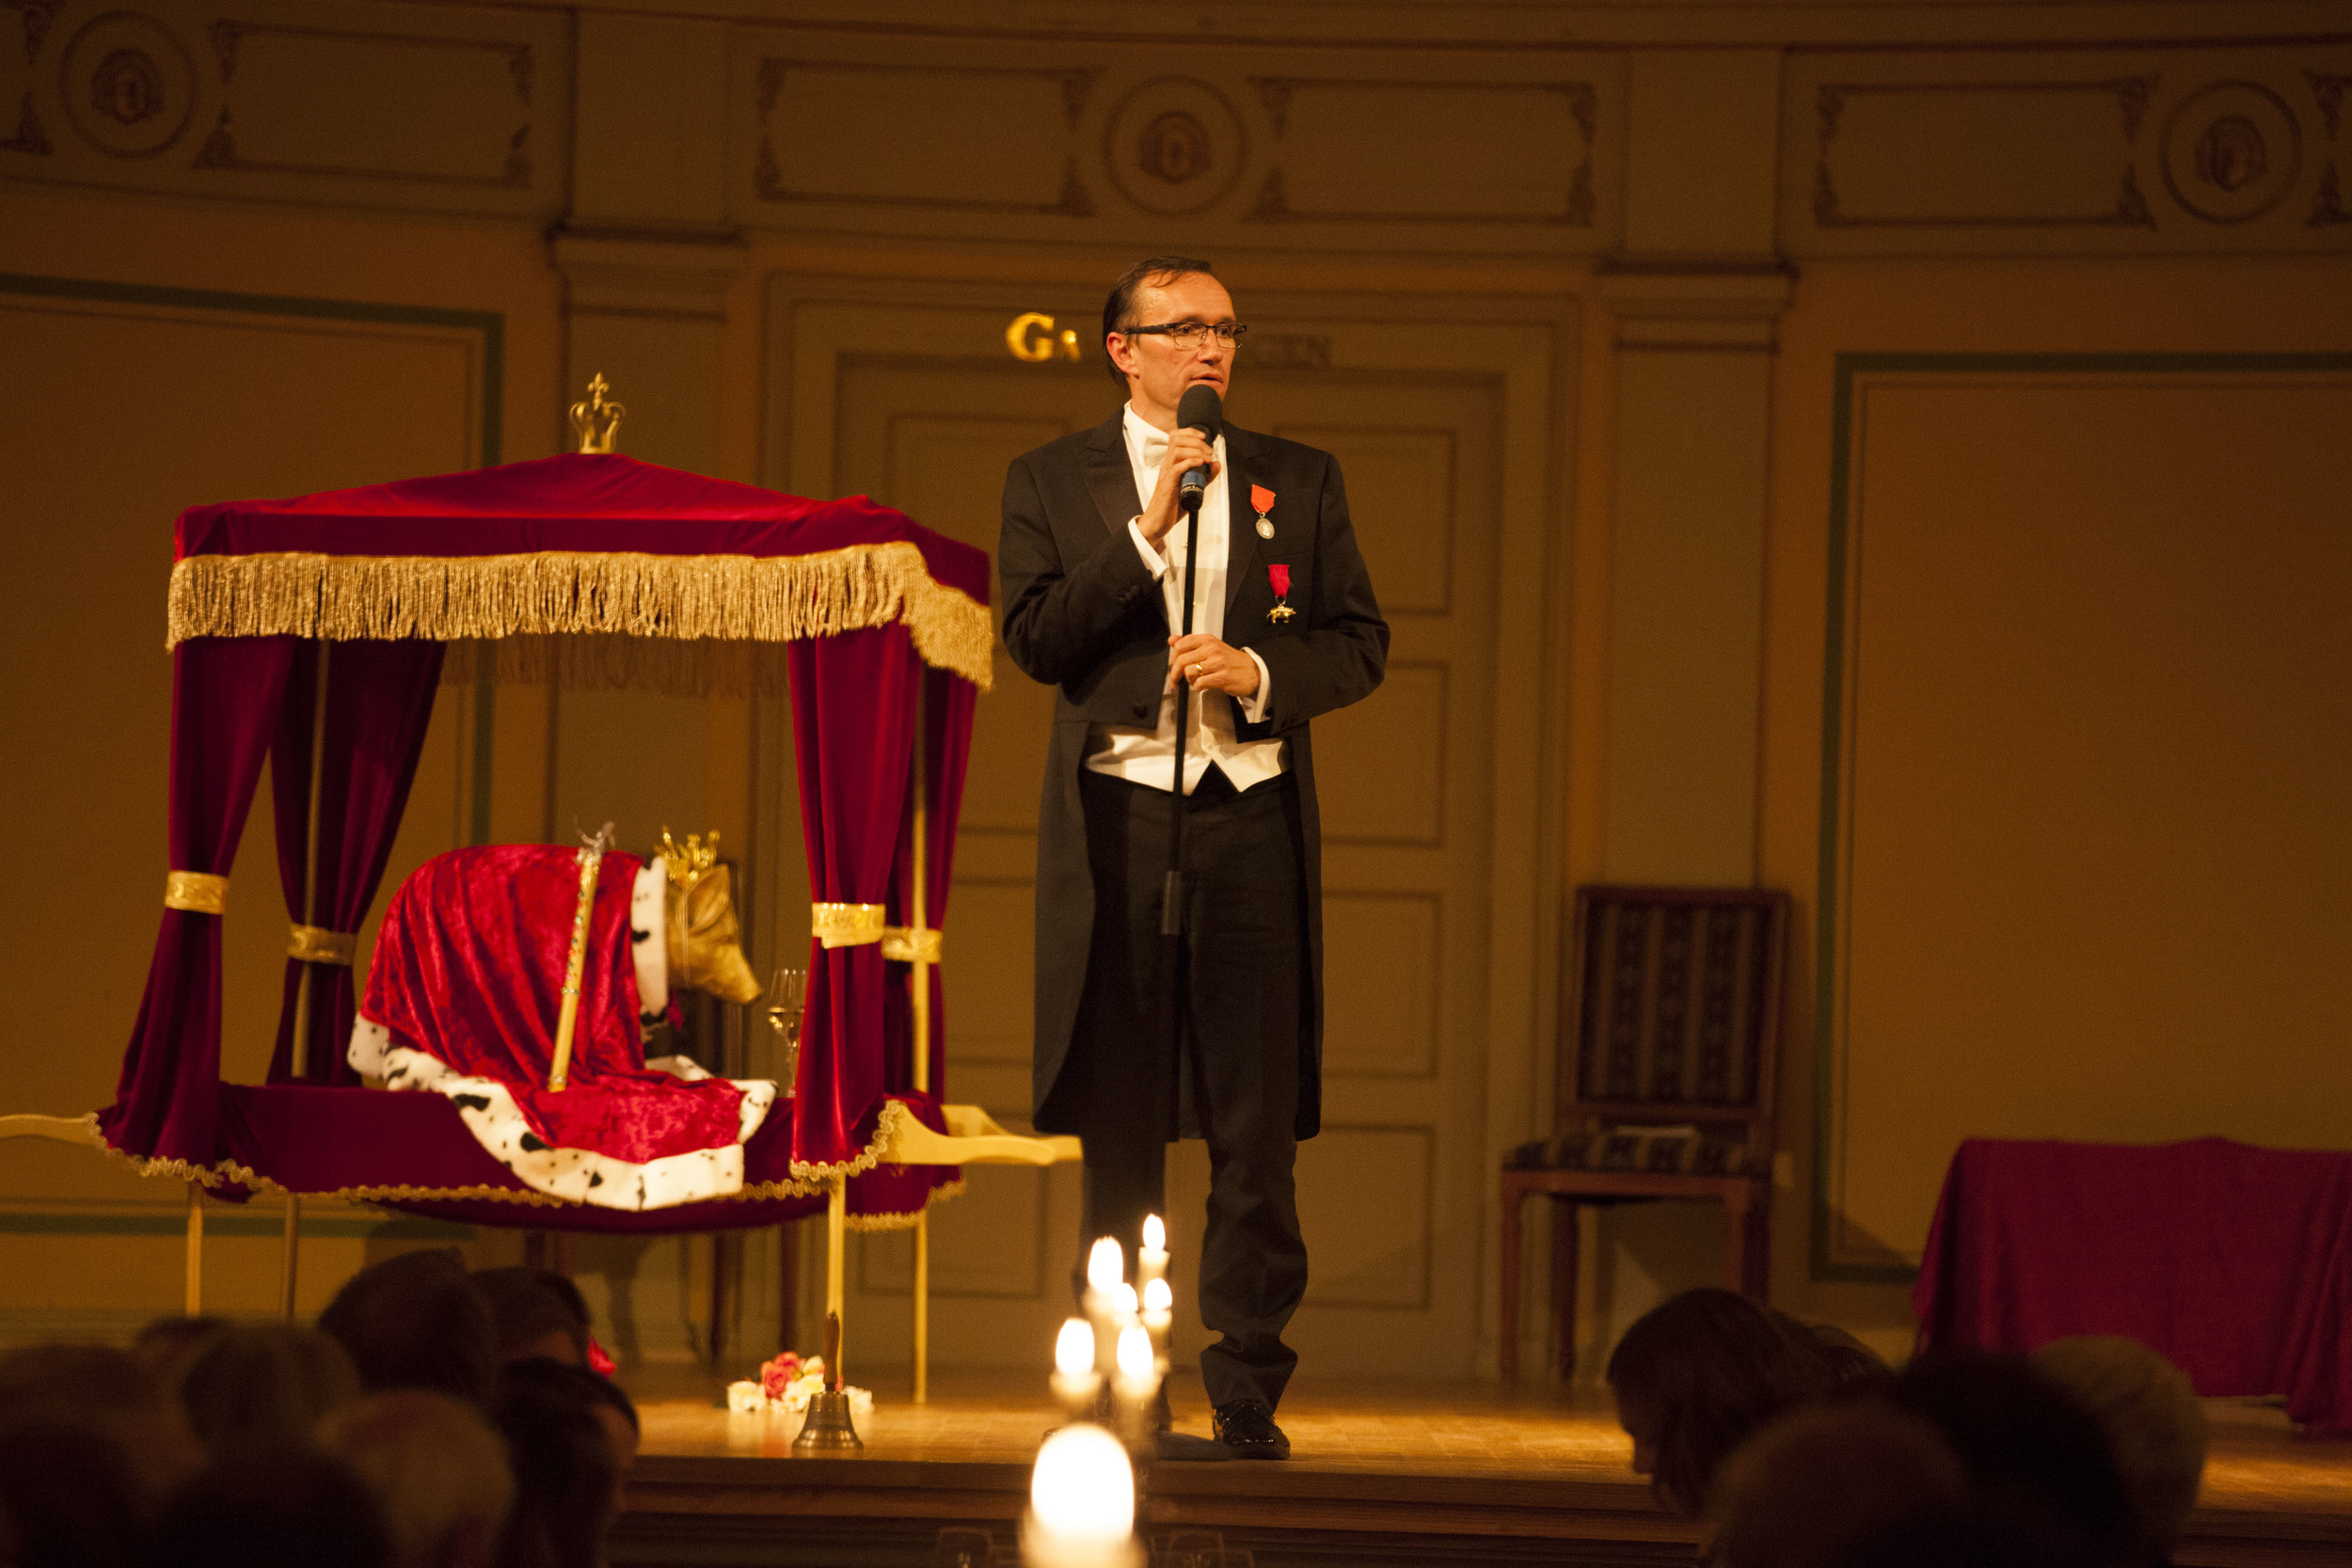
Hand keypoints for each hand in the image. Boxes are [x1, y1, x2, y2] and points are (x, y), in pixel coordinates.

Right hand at [1138, 427, 1218, 547]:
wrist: (1158, 521)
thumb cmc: (1172, 506)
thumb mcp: (1193, 487)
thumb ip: (1205, 476)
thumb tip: (1217, 464)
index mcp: (1171, 463)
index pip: (1175, 437)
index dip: (1190, 432)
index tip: (1204, 436)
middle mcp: (1167, 465)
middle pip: (1177, 440)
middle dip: (1197, 441)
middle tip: (1209, 451)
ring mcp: (1166, 473)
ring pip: (1177, 450)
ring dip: (1196, 450)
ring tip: (1207, 458)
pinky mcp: (1168, 484)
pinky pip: (1177, 467)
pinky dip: (1191, 462)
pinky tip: (1201, 463)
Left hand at [1166, 633, 1259, 698]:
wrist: (1252, 672)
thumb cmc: (1230, 661)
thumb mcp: (1211, 647)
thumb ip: (1190, 643)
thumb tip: (1171, 640)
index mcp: (1208, 640)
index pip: (1181, 644)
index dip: (1173, 657)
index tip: (1174, 664)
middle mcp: (1212, 649)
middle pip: (1181, 660)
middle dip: (1175, 673)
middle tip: (1175, 680)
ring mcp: (1217, 663)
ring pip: (1189, 672)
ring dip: (1189, 680)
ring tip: (1195, 681)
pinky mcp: (1221, 677)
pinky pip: (1199, 683)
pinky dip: (1198, 687)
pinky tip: (1204, 685)